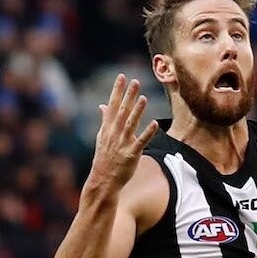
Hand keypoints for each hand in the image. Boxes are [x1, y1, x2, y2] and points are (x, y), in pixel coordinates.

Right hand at [86, 74, 158, 195]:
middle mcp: (114, 133)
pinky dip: (147, 133)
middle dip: (128, 96)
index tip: (122, 77)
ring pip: (131, 124)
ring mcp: (122, 144)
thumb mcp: (101, 137)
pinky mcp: (131, 154)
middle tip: (135, 81)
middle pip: (122, 111)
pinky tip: (154, 123)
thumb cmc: (104, 158)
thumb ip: (105, 120)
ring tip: (143, 98)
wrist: (102, 180)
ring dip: (137, 111)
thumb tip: (103, 105)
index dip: (117, 90)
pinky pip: (140, 142)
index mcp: (107, 128)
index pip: (112, 105)